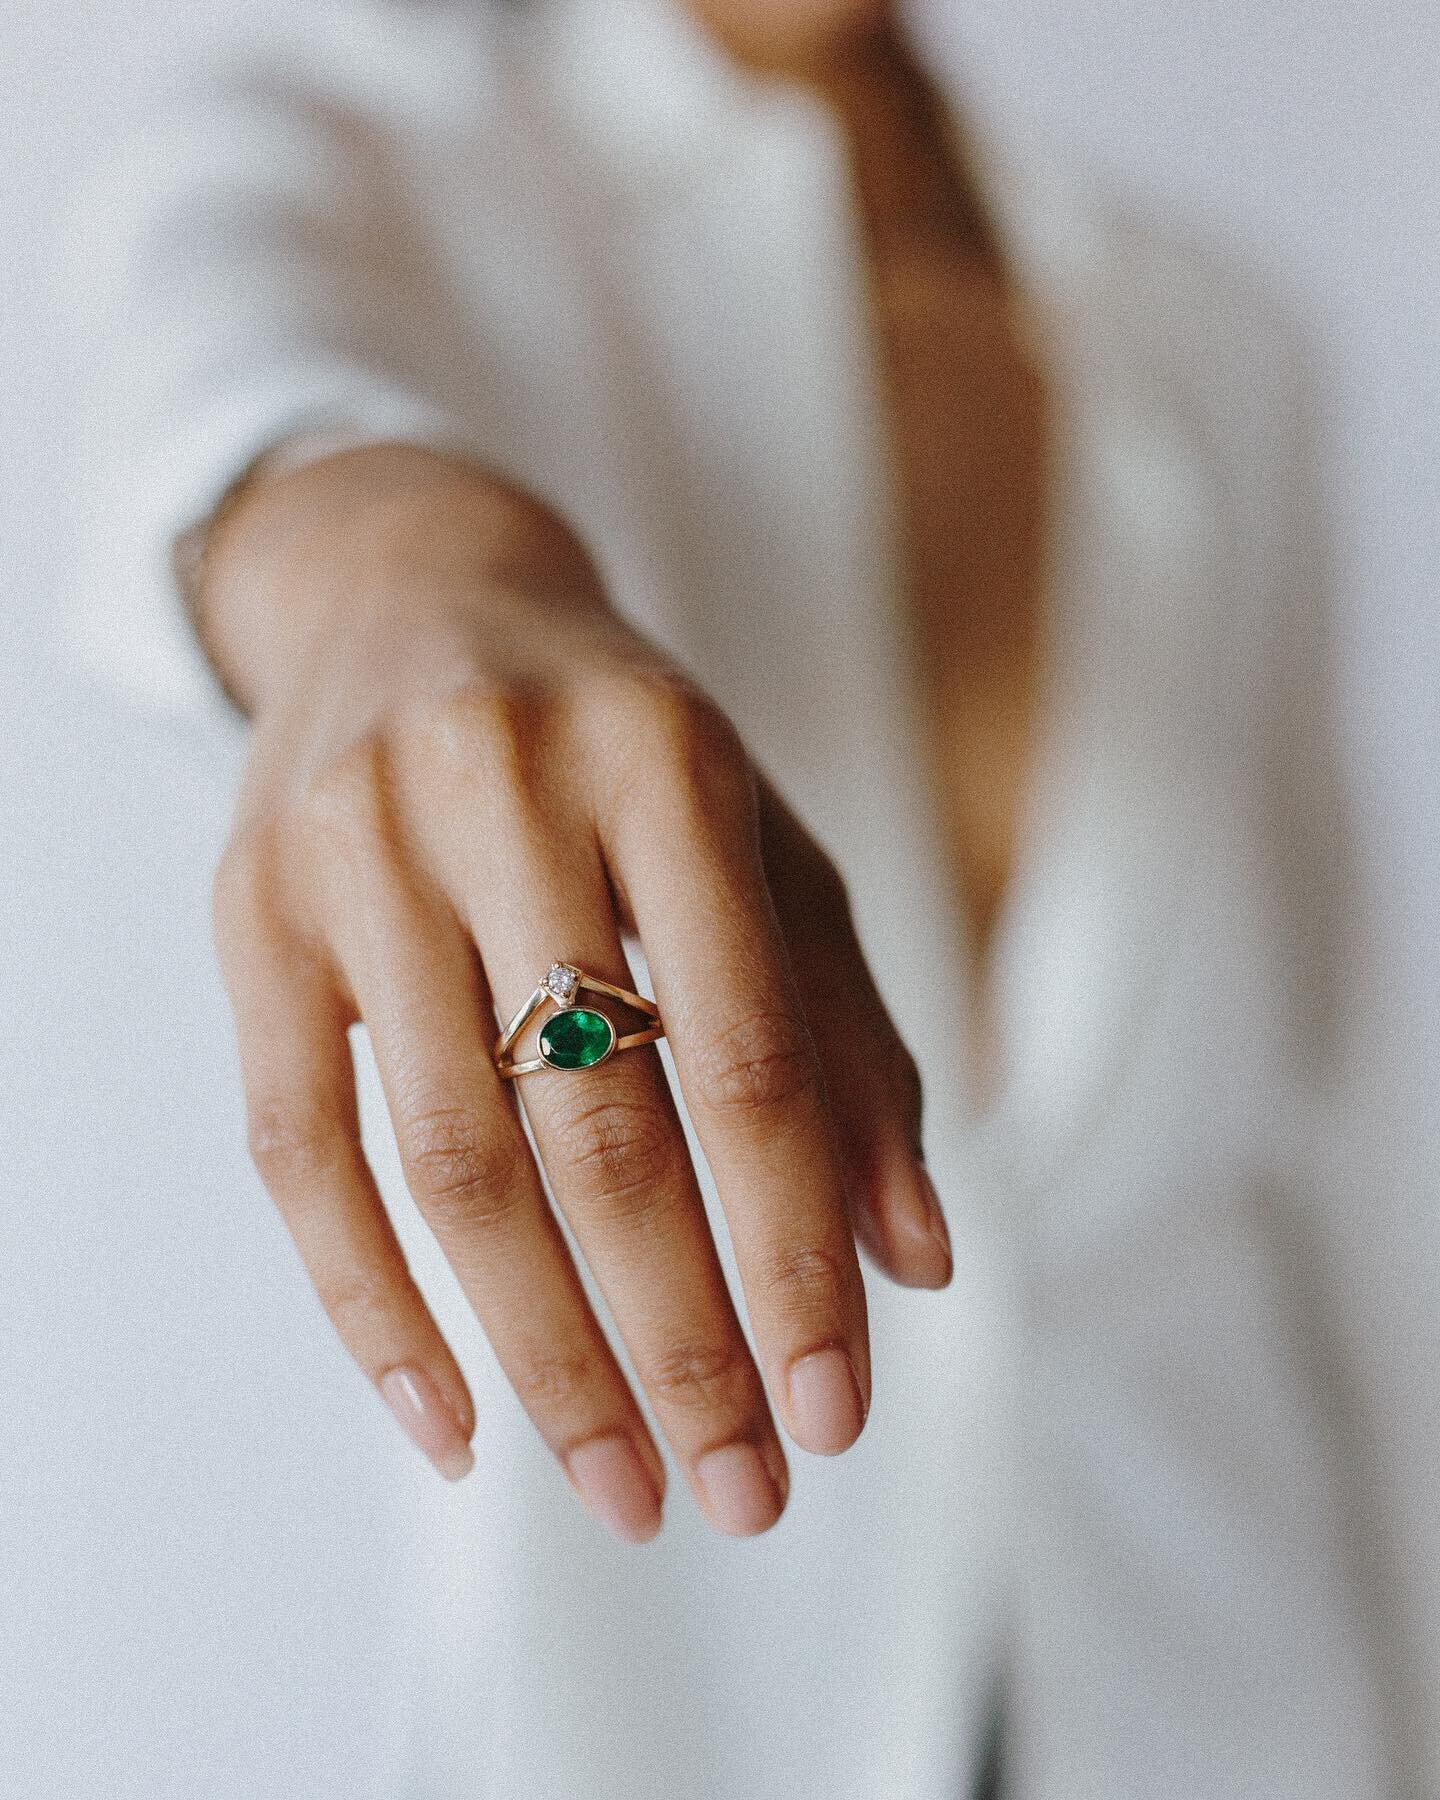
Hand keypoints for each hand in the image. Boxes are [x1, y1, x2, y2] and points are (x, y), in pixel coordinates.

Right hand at [204, 446, 949, 1541]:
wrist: (413, 595)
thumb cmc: (622, 748)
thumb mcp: (766, 852)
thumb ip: (850, 1042)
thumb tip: (920, 1264)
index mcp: (665, 763)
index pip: (749, 1060)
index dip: (797, 1254)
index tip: (837, 1415)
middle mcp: (501, 790)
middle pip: (601, 1132)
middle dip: (684, 1341)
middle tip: (742, 1495)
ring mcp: (354, 848)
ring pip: (452, 1160)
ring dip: (546, 1358)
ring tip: (623, 1487)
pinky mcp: (251, 914)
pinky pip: (294, 1148)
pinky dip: (371, 1310)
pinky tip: (451, 1430)